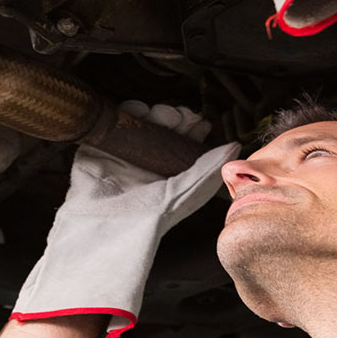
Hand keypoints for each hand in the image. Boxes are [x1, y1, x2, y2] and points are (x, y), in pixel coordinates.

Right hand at [6, 101, 239, 337]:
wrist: (106, 228)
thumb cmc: (149, 218)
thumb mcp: (185, 194)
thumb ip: (208, 169)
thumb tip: (236, 145)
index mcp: (169, 173)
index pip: (183, 141)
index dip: (192, 128)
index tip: (198, 122)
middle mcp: (147, 161)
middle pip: (164, 127)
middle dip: (174, 117)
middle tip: (179, 118)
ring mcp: (122, 152)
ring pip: (142, 120)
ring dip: (154, 111)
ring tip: (160, 115)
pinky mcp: (100, 147)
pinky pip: (116, 121)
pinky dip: (128, 111)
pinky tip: (138, 110)